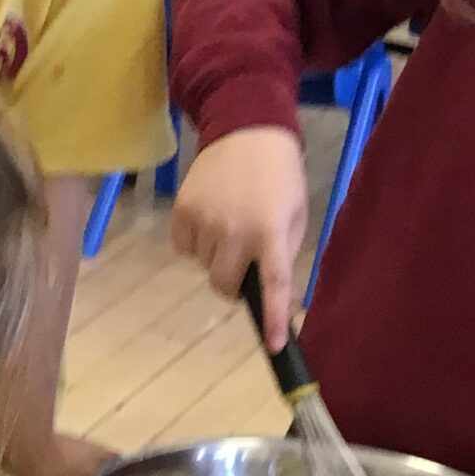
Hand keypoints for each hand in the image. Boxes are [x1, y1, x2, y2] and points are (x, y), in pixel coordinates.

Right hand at [172, 129, 308, 350]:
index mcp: (270, 232)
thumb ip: (281, 252)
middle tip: (242, 263)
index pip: (273, 285)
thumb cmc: (279, 176)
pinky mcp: (181, 211)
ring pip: (204, 266)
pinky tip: (208, 217)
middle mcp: (235, 230)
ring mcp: (204, 221)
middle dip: (233, 284)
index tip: (275, 346)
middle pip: (225, 285)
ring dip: (215, 257)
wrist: (246, 129)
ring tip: (228, 223)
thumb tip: (266, 289)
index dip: (273, 318)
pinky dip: (195, 242)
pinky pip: (184, 248)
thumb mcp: (293, 214)